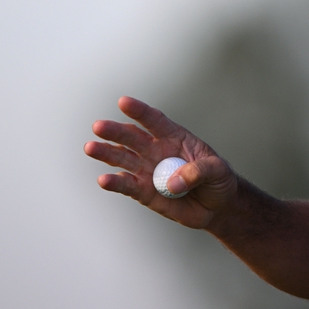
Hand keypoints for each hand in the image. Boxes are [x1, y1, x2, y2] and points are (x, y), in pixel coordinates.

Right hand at [85, 96, 238, 228]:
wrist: (217, 206)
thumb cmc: (218, 180)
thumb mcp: (218, 170)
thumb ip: (198, 171)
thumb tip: (173, 182)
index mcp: (174, 136)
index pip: (154, 120)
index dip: (139, 111)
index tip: (123, 102)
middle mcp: (156, 150)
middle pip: (132, 138)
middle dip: (115, 131)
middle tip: (98, 126)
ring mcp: (147, 170)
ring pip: (123, 159)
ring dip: (106, 153)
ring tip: (90, 148)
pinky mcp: (144, 192)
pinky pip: (127, 185)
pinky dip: (115, 183)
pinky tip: (104, 180)